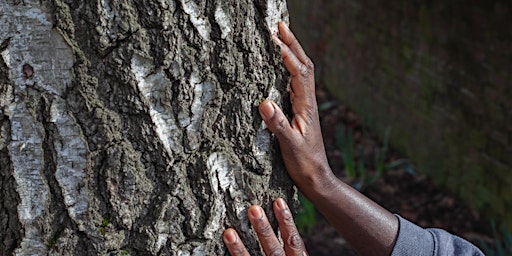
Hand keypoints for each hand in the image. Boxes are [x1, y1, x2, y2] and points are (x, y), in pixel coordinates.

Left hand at [223, 198, 307, 255]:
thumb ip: (290, 245)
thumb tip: (281, 213)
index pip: (293, 240)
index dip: (286, 221)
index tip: (278, 201)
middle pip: (274, 248)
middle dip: (263, 228)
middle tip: (253, 209)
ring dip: (240, 247)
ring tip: (229, 233)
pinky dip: (234, 254)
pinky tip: (226, 241)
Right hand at [259, 22, 330, 189]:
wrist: (316, 177)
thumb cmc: (304, 163)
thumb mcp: (290, 145)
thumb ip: (278, 125)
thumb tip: (264, 102)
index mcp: (306, 106)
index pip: (298, 73)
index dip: (287, 54)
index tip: (274, 38)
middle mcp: (308, 102)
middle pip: (304, 65)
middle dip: (293, 44)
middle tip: (280, 25)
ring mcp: (305, 105)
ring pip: (301, 71)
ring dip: (293, 52)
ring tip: (281, 37)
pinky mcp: (301, 111)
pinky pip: (296, 82)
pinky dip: (290, 67)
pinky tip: (281, 67)